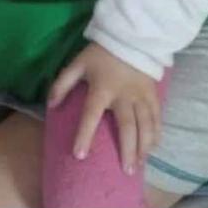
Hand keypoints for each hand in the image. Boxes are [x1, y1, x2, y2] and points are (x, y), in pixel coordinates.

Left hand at [48, 42, 160, 175]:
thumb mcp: (78, 63)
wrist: (131, 35)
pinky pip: (157, 116)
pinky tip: (154, 146)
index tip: (80, 155)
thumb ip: (63, 83)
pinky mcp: (152, 93)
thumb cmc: (101, 53)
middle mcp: (124, 95)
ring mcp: (141, 95)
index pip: (91, 114)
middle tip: (126, 171)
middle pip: (127, 126)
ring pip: (146, 124)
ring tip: (140, 163)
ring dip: (144, 146)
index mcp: (102, 88)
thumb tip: (50, 104)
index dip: (84, 134)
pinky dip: (156, 132)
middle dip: (127, 150)